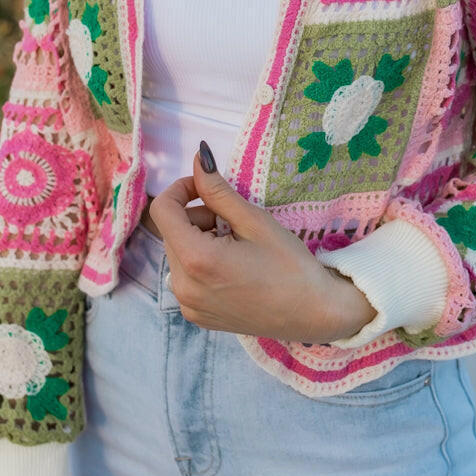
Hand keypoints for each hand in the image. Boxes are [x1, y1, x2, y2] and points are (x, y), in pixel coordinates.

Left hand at [147, 141, 377, 343]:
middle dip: (197, 217)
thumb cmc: (290, 266)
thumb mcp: (254, 221)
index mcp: (196, 259)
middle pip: (171, 232)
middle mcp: (184, 286)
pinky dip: (202, 264)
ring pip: (178, 254)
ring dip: (199, 240)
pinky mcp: (197, 316)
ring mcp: (188, 305)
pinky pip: (186, 278)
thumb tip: (198, 159)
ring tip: (237, 246)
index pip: (162, 210)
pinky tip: (232, 268)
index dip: (181, 189)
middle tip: (234, 221)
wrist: (313, 313)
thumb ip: (218, 190)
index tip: (205, 187)